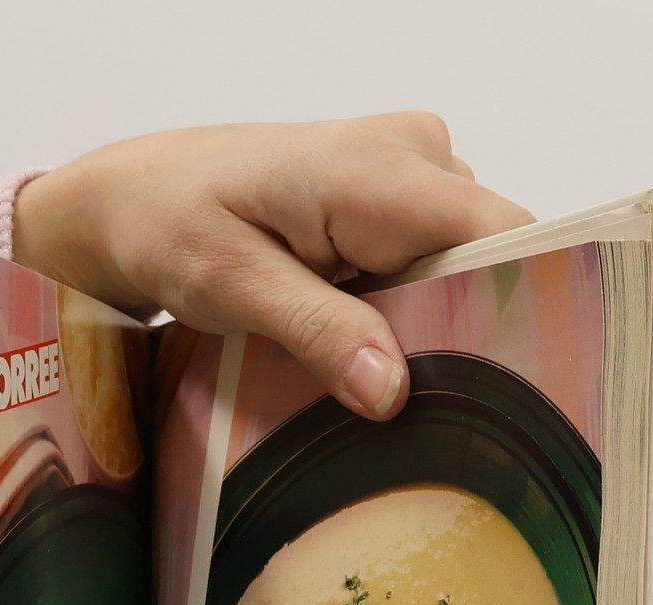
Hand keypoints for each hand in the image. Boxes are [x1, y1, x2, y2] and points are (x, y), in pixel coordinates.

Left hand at [13, 114, 530, 420]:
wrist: (136, 199)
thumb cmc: (171, 227)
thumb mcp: (232, 287)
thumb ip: (317, 332)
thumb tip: (392, 389)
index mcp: (379, 169)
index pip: (502, 234)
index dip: (516, 306)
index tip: (505, 381)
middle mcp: (415, 155)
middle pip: (490, 257)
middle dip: (466, 329)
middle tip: (422, 401)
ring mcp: (413, 171)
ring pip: (466, 265)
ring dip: (434, 324)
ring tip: (383, 372)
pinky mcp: (401, 197)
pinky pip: (438, 259)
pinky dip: (414, 307)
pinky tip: (372, 342)